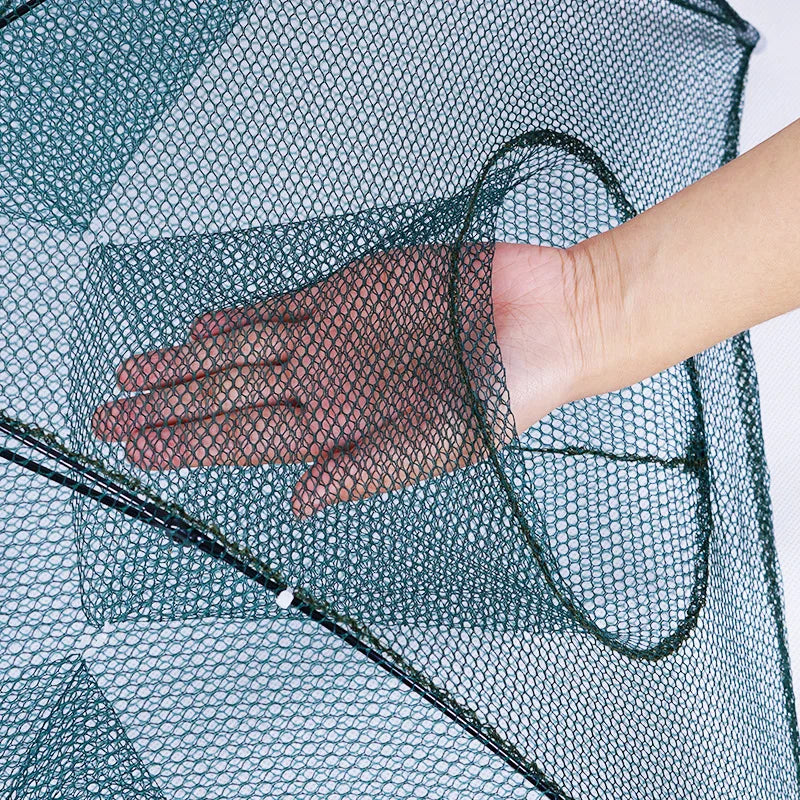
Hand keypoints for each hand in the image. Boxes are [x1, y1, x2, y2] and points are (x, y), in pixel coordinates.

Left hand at [92, 242, 590, 515]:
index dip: (189, 445)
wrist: (539, 320)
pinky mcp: (349, 294)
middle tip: (109, 416)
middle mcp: (328, 385)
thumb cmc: (501, 391)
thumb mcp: (432, 444)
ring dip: (188, 364)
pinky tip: (204, 329)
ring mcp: (333, 339)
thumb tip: (297, 505)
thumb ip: (360, 472)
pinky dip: (239, 318)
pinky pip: (280, 307)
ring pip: (242, 353)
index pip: (246, 440)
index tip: (138, 451)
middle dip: (168, 408)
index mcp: (343, 427)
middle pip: (229, 397)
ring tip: (135, 373)